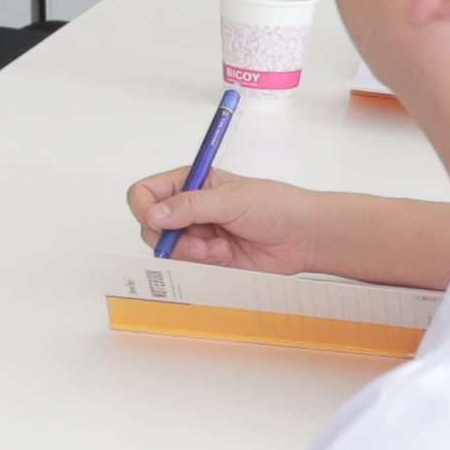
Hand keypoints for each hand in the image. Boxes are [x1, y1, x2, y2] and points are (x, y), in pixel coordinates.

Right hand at [127, 169, 449, 289]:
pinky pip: (188, 266)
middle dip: (172, 237)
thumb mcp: (232, 199)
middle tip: (197, 239)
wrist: (304, 237)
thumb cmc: (276, 206)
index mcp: (191, 183)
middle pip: (152, 225)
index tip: (159, 221)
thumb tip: (156, 213)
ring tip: (218, 248)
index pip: (146, 193)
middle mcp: (190, 208)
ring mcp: (198, 234)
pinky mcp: (209, 257)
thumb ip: (191, 206)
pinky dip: (203, 263)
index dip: (145, 208)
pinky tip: (225, 255)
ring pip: (169, 249)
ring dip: (190, 251)